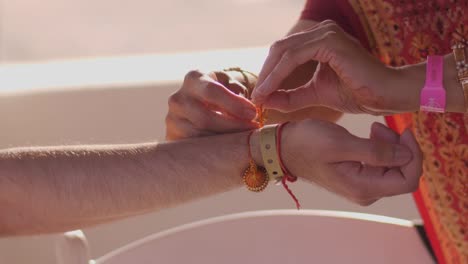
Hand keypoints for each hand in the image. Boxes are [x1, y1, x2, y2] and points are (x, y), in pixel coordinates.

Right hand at [166, 70, 257, 139]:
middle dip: (232, 127)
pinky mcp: (172, 136)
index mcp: (194, 79)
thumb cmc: (223, 91)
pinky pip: (195, 148)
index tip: (253, 114)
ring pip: (200, 136)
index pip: (212, 91)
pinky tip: (231, 148)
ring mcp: (172, 119)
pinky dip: (215, 150)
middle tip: (253, 131)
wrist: (201, 103)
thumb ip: (238, 91)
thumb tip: (246, 110)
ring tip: (245, 140)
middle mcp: (178, 98)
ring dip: (226, 141)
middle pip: (205, 118)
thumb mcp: (231, 83)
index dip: (234, 104)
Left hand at [251, 20, 421, 114]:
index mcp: (319, 40)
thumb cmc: (357, 93)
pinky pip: (294, 57)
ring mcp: (326, 33)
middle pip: (279, 49)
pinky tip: (269, 90)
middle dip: (264, 73)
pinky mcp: (329, 41)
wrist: (385, 95)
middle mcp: (322, 31)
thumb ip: (291, 95)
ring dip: (268, 75)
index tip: (258, 95)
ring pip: (283, 52)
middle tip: (255, 96)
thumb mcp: (315, 94)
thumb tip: (264, 99)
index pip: (284, 52)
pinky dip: (278, 74)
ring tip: (259, 96)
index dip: (268, 73)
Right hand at [276, 119, 421, 204]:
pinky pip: (382, 165)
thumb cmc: (306, 143)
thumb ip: (376, 152)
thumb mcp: (341, 143)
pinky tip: (370, 133)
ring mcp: (362, 186)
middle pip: (403, 174)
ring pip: (394, 168)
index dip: (414, 156)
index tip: (404, 131)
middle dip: (401, 148)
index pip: (408, 180)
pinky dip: (382, 148)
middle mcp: (365, 192)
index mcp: (363, 187)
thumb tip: (407, 155)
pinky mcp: (358, 177)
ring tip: (374, 128)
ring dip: (391, 146)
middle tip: (380, 126)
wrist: (284, 148)